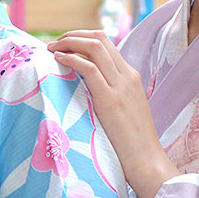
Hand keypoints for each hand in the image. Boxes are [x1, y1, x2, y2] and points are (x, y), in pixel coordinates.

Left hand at [47, 30, 176, 197]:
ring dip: (68, 42)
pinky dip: (72, 59)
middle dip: (72, 35)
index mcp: (130, 77)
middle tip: (53, 45)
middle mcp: (127, 76)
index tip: (62, 46)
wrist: (147, 162)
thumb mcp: (120, 111)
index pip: (105, 43)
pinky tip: (58, 61)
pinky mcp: (111, 100)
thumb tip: (81, 90)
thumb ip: (106, 95)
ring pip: (95, 47)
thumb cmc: (130, 143)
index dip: (81, 38)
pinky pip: (90, 68)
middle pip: (99, 38)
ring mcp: (121, 86)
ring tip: (51, 50)